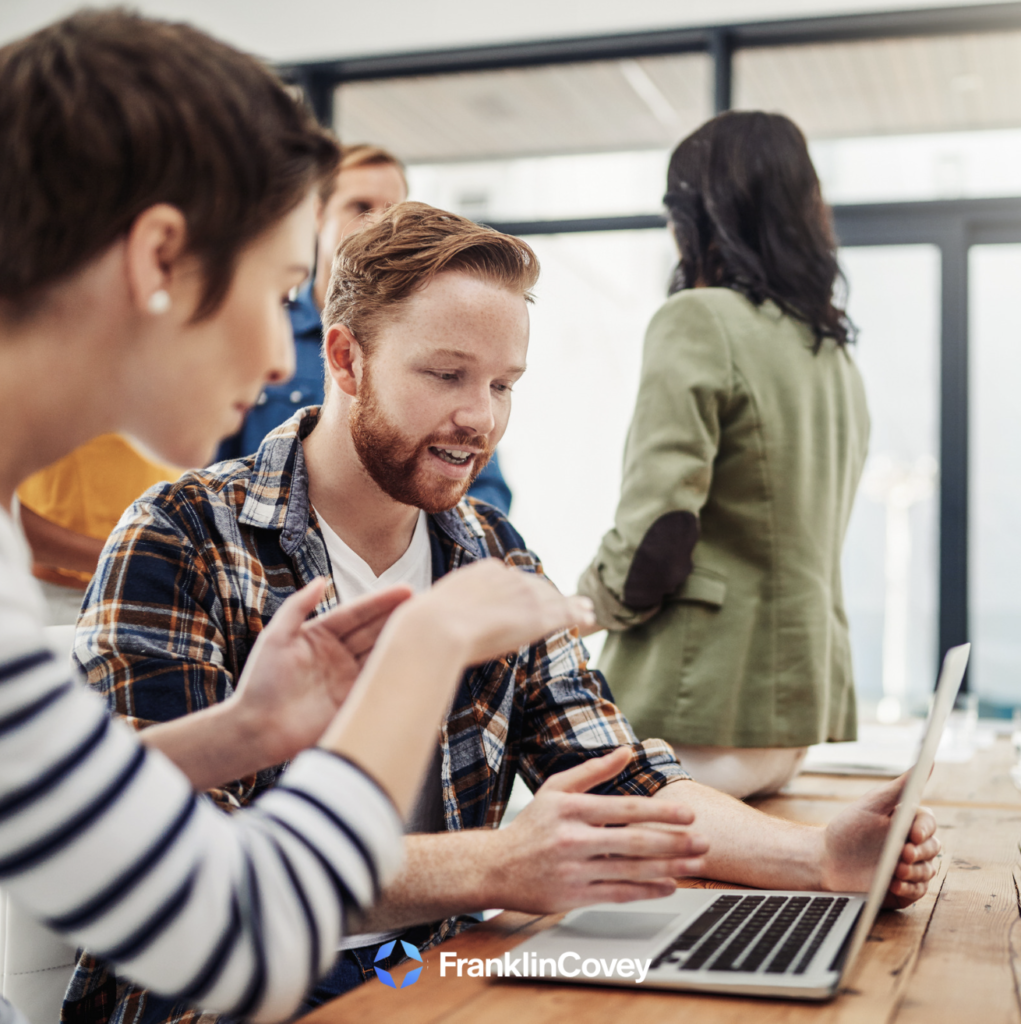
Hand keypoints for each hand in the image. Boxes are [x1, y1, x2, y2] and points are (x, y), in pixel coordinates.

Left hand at [231, 578, 412, 764]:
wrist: (256, 730)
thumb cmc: (260, 682)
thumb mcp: (275, 638)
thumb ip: (298, 607)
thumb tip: (322, 580)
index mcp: (322, 634)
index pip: (358, 613)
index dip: (382, 602)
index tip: (407, 591)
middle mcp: (339, 654)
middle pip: (375, 631)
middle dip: (399, 618)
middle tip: (428, 606)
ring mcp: (348, 678)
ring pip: (381, 654)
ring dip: (403, 643)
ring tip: (429, 630)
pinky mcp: (353, 701)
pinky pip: (378, 684)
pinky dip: (396, 673)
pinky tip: (415, 663)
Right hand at [413, 560, 595, 665]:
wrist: (436, 629)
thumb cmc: (424, 624)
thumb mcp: (432, 606)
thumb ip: (443, 606)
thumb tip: (415, 604)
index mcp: (485, 570)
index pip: (512, 579)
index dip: (524, 590)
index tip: (532, 597)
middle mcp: (508, 577)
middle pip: (536, 586)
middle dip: (551, 595)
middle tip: (566, 602)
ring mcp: (524, 595)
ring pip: (553, 599)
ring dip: (570, 604)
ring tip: (586, 609)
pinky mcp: (536, 616)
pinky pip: (563, 613)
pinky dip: (577, 613)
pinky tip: (588, 615)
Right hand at [487, 747, 708, 912]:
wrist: (496, 867)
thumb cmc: (531, 826)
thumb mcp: (555, 789)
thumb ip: (592, 771)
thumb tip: (626, 751)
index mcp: (572, 809)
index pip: (625, 810)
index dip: (660, 812)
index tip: (688, 814)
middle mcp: (574, 839)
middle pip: (634, 842)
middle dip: (674, 842)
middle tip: (703, 842)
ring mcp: (574, 870)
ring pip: (631, 870)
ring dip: (669, 868)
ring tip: (695, 865)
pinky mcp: (573, 896)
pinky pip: (618, 894)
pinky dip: (646, 891)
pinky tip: (668, 886)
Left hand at [819, 774, 939, 907]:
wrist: (827, 860)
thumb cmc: (849, 828)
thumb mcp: (873, 804)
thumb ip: (901, 786)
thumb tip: (929, 761)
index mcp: (908, 822)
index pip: (928, 824)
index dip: (924, 829)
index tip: (911, 833)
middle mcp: (913, 845)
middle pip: (933, 849)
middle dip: (918, 852)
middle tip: (901, 853)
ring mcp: (910, 868)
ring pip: (928, 871)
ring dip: (914, 872)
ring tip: (894, 871)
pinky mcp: (905, 889)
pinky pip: (918, 892)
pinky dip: (909, 889)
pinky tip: (893, 885)